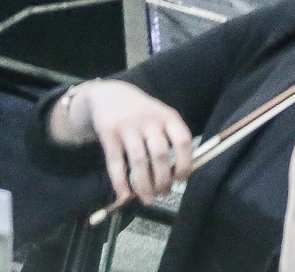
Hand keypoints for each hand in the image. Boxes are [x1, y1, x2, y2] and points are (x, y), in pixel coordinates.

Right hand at [65, 79, 194, 204]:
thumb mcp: (161, 117)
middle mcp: (149, 121)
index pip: (183, 140)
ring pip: (139, 161)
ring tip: (149, 199)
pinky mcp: (109, 134)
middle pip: (160, 154)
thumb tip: (178, 174)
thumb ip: (170, 139)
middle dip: (163, 179)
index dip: (185, 163)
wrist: (110, 95)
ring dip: (144, 185)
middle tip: (164, 193)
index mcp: (168, 117)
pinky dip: (121, 183)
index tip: (182, 179)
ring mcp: (128, 127)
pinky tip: (125, 196)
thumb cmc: (142, 112)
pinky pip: (116, 163)